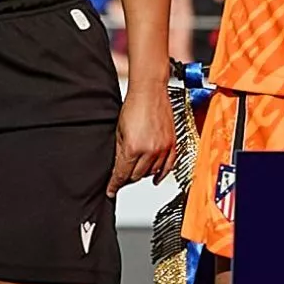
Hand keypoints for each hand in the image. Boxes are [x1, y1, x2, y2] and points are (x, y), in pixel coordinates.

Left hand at [112, 74, 175, 192]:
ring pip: (152, 173)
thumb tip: (118, 167)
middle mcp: (150, 151)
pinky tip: (156, 178)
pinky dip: (162, 174)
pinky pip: (169, 165)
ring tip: (136, 173)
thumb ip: (119, 152)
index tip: (111, 191)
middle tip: (121, 178)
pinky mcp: (172, 144)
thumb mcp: (119, 132)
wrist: (150, 92)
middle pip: (137, 176)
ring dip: (143, 174)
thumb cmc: (134, 106)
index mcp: (133, 148)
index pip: (122, 174)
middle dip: (127, 178)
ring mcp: (163, 148)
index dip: (114, 185)